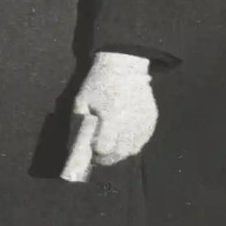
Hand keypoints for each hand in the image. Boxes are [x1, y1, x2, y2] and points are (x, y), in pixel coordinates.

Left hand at [72, 52, 156, 166]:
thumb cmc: (98, 84)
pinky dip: (130, 144)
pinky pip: (141, 142)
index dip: (96, 153)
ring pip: (132, 151)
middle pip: (119, 154)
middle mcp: (131, 123)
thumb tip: (73, 148)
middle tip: (98, 153)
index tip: (91, 150)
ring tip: (110, 143)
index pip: (105, 149)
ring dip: (119, 152)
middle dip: (106, 158)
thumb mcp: (81, 102)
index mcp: (112, 118)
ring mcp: (144, 123)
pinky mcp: (152, 122)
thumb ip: (78, 126)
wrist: (124, 68)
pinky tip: (122, 136)